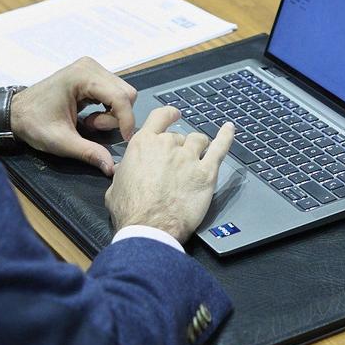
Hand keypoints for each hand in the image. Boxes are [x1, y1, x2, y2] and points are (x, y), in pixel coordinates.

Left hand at [11, 56, 137, 174]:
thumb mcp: (61, 142)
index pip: (121, 96)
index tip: (125, 140)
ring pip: (122, 92)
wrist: (15, 112)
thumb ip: (89, 152)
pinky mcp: (91, 74)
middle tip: (92, 127)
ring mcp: (90, 68)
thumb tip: (111, 167)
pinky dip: (108, 107)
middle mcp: (89, 67)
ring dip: (112, 113)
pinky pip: (113, 91)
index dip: (127, 120)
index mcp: (82, 76)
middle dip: (116, 116)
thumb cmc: (34, 123)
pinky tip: (89, 115)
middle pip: (126, 93)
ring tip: (88, 122)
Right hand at [105, 106, 233, 242]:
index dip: (168, 115)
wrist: (149, 229)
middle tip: (176, 165)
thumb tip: (122, 171)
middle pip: (179, 136)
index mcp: (144, 144)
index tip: (174, 115)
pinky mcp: (206, 173)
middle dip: (179, 147)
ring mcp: (189, 157)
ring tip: (197, 159)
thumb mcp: (115, 186)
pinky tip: (229, 130)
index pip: (160, 117)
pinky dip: (226, 137)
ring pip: (199, 140)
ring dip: (198, 147)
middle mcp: (167, 145)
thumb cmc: (130, 211)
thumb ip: (123, 172)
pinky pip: (220, 148)